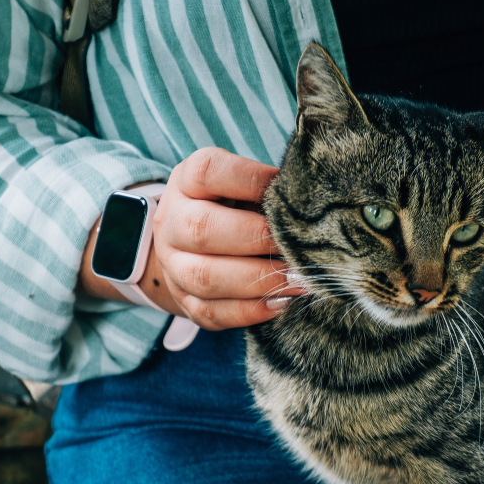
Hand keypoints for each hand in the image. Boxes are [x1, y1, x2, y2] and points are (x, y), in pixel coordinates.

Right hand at [80, 147, 303, 328]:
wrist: (191, 245)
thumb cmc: (233, 207)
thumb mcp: (243, 186)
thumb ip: (270, 190)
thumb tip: (312, 205)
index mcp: (186, 182)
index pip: (207, 172)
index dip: (250, 179)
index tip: (287, 188)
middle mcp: (171, 222)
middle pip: (202, 229)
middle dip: (258, 239)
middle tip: (299, 245)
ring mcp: (172, 265)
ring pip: (205, 277)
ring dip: (258, 281)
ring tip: (300, 280)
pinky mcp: (184, 301)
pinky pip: (211, 312)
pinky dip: (250, 311)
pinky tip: (282, 303)